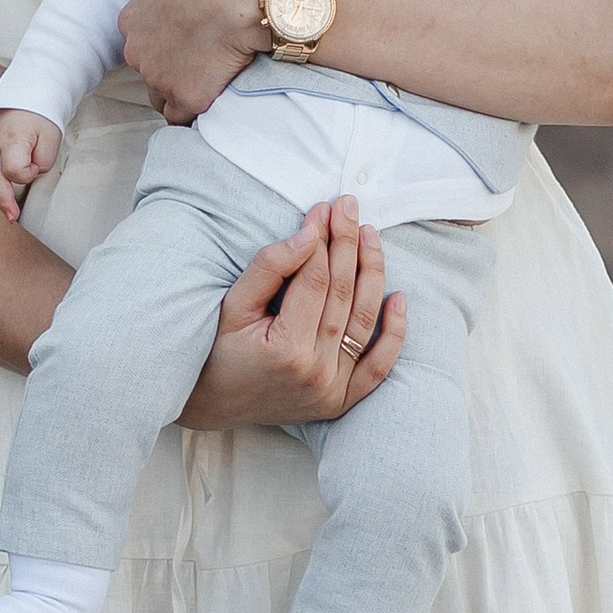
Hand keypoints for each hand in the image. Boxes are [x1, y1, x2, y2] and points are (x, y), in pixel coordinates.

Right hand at [0, 108, 63, 221]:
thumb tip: (28, 174)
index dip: (28, 173)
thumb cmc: (39, 119)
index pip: (15, 169)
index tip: (37, 165)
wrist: (25, 100)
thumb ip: (43, 161)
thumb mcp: (51, 137)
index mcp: (12, 140)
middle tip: (13, 216)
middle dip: (4, 200)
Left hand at [120, 0, 279, 122]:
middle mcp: (138, 53)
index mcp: (133, 21)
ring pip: (163, 98)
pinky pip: (184, 117)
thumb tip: (179, 4)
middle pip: (149, 73)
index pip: (140, 45)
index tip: (184, 44)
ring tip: (212, 79)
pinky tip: (215, 99)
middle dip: (171, 70)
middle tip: (203, 60)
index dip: (164, 47)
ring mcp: (161, 78)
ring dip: (182, 93)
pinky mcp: (188, 97)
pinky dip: (197, 111)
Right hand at [179, 196, 405, 429]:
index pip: (315, 280)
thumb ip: (270, 267)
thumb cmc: (219, 351)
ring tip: (370, 235)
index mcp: (286, 348)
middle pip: (342, 294)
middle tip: (349, 207)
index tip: (322, 210)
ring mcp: (333, 390)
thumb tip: (310, 235)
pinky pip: (378, 366)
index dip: (321, 240)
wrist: (214, 405)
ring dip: (372, 272)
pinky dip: (393, 333)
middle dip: (347, 244)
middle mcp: (316, 372)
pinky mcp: (342, 401)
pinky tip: (398, 297)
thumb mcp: (233, 304)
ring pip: (363, 320)